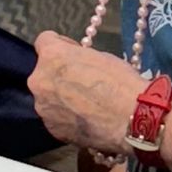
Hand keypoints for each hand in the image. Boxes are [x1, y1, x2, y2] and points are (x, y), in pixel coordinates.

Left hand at [28, 33, 140, 158]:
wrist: (132, 120)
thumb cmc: (120, 82)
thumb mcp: (99, 56)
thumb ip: (77, 58)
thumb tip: (73, 64)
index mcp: (51, 56)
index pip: (44, 41)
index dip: (60, 44)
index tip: (73, 53)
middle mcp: (39, 81)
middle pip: (44, 73)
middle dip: (58, 75)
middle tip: (81, 82)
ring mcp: (43, 108)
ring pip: (48, 97)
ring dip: (60, 98)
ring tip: (85, 106)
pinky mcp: (52, 129)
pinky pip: (56, 118)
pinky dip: (66, 117)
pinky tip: (85, 120)